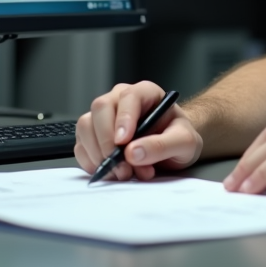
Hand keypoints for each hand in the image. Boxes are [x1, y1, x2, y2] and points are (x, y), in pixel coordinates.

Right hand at [74, 81, 202, 181]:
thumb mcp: (184, 143)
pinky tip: (111, 173)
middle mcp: (120, 99)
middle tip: (123, 168)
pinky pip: (81, 146)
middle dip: (108, 141)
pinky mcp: (93, 136)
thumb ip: (162, 145)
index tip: (124, 142)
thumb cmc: (179, 138)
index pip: (129, 97)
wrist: (174, 149)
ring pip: (86, 127)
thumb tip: (133, 152)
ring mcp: (104, 117)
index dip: (124, 118)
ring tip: (122, 173)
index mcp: (145, 93)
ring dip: (99, 154)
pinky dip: (92, 162)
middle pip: (100, 109)